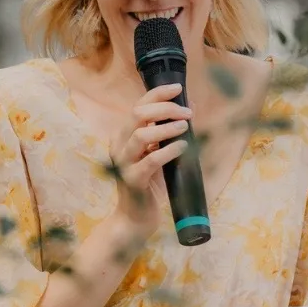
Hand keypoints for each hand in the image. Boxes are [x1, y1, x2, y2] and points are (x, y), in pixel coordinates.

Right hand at [110, 83, 192, 232]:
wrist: (135, 218)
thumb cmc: (150, 184)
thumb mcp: (157, 153)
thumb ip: (166, 134)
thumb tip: (188, 109)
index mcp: (123, 135)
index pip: (138, 105)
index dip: (158, 93)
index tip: (179, 88)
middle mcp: (119, 145)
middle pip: (138, 114)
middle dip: (165, 108)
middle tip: (188, 112)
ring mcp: (123, 162)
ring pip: (141, 134)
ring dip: (166, 127)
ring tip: (185, 127)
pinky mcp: (132, 179)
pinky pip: (151, 160)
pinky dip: (169, 150)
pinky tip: (183, 147)